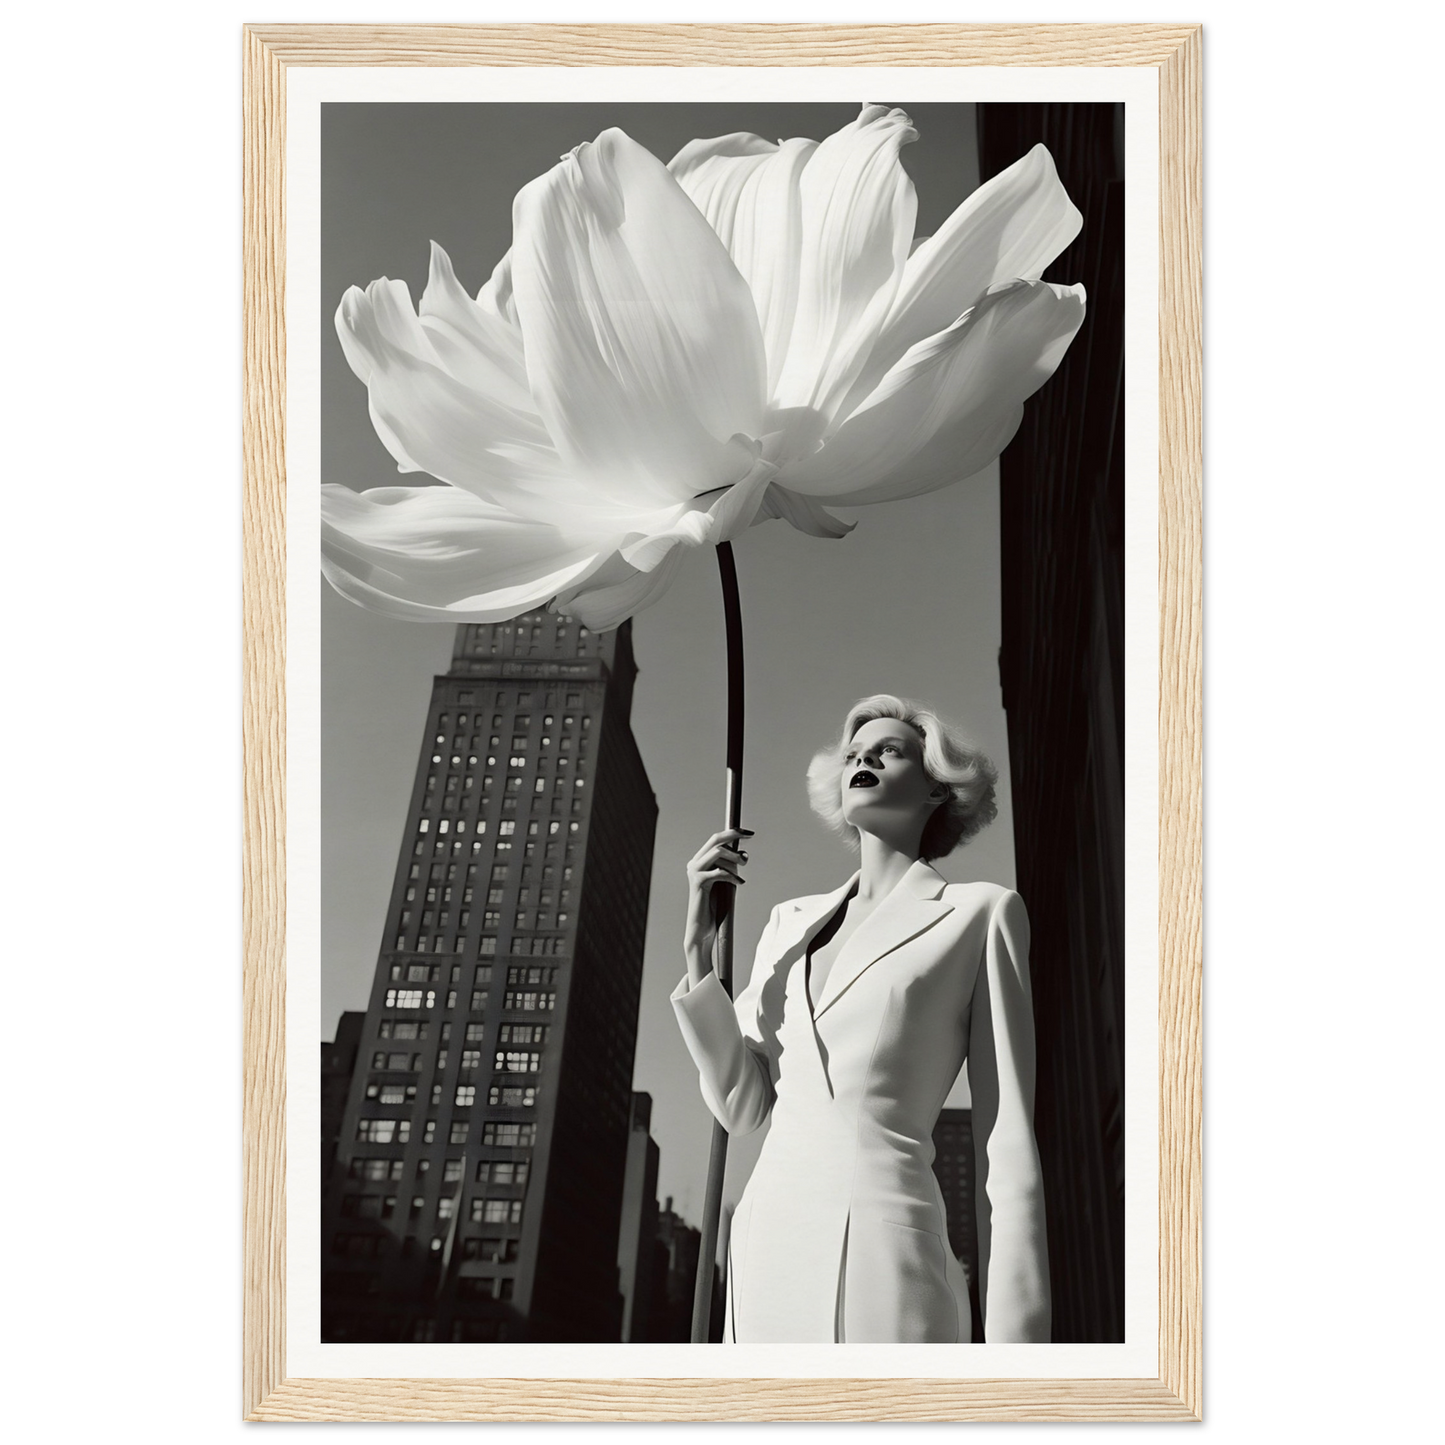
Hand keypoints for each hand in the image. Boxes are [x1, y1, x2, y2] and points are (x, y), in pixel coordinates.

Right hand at [684, 828, 752, 981]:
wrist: (702, 929)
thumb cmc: (715, 907)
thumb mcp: (725, 882)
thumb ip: (730, 867)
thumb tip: (743, 855)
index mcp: (700, 861)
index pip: (715, 839)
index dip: (732, 832)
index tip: (749, 833)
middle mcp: (694, 863)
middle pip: (715, 840)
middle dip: (734, 836)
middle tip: (750, 838)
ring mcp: (694, 872)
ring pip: (718, 852)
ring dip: (735, 858)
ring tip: (744, 867)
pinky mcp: (698, 883)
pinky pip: (718, 871)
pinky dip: (732, 875)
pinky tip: (739, 883)